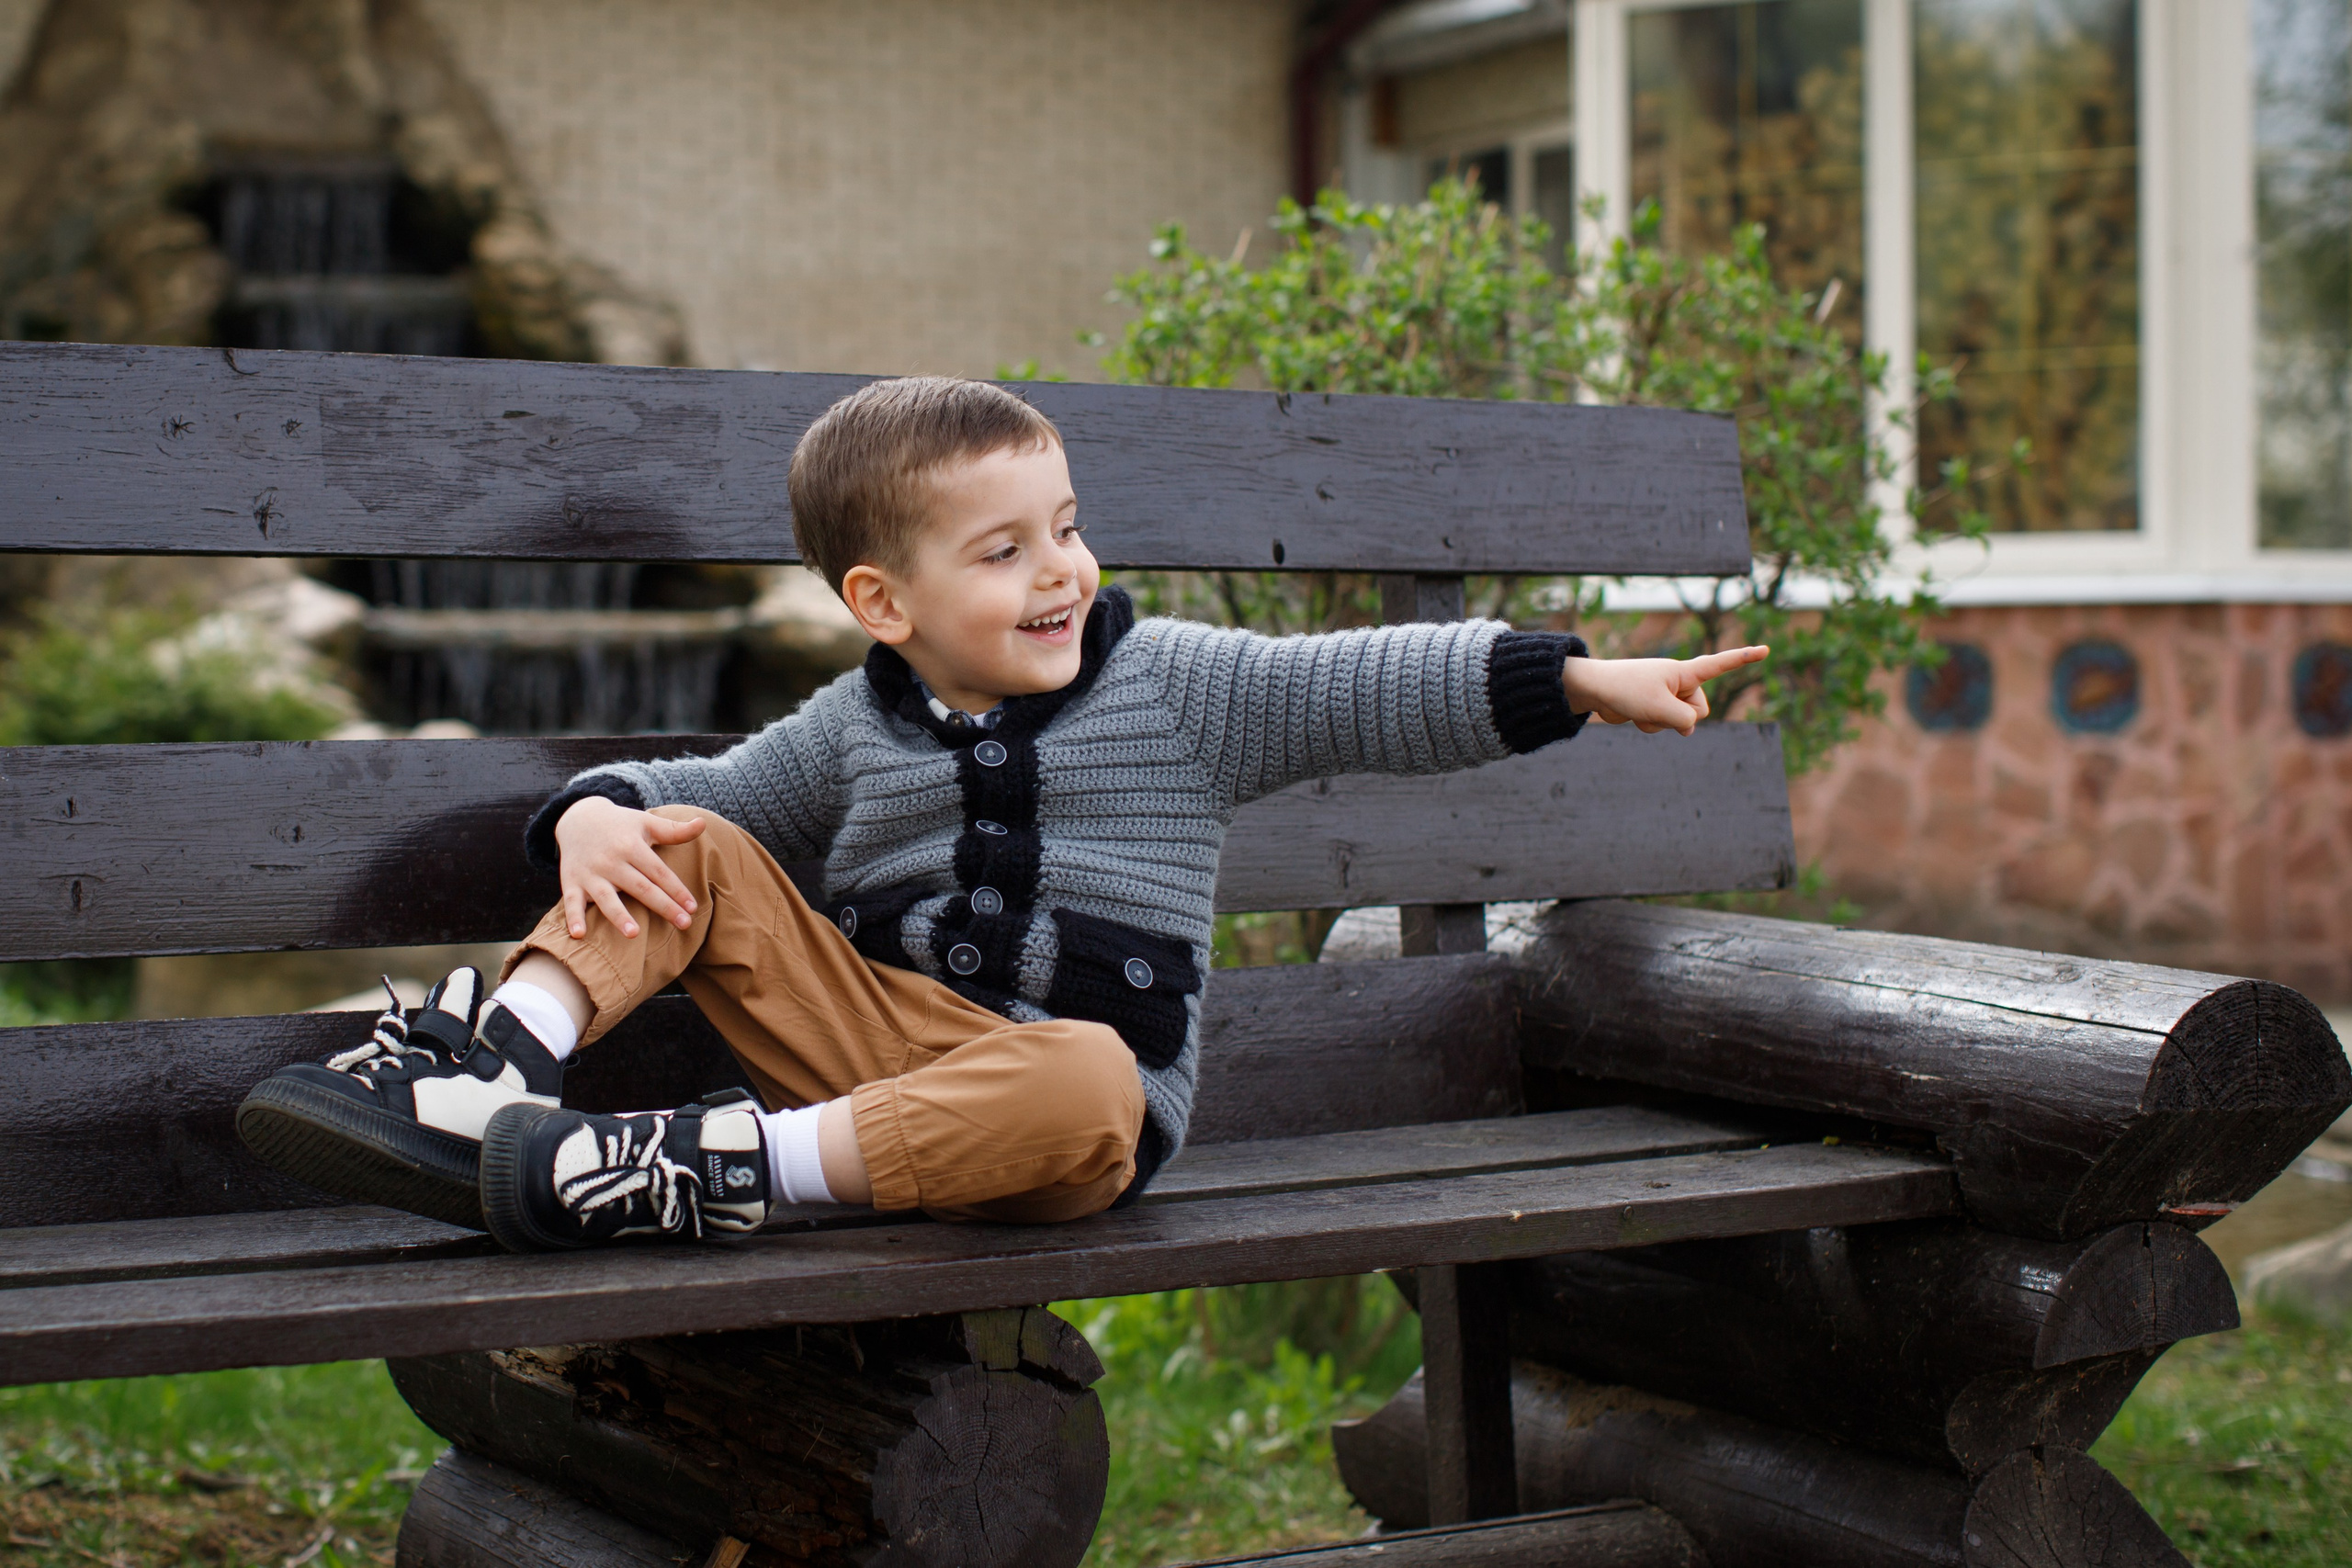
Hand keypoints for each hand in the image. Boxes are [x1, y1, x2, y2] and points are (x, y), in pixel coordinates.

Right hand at [554, 797, 705, 938]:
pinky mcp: (571, 882)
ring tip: (634, 934)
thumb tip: (703, 824)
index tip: (693, 907)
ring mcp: (590, 873)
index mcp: (631, 846)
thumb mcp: (646, 823)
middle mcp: (611, 861)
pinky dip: (573, 917)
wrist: (578, 818)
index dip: (676, 889)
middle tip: (684, 924)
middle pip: (640, 887)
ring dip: (619, 916)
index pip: (658, 872)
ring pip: (607, 898)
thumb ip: (674, 830)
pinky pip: (571, 902)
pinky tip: (579, 935)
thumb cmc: (621, 825)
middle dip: (663, 906)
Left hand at [1560, 645, 1769, 735]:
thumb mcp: (1660, 709)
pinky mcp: (1654, 707)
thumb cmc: (1626, 691)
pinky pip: (1662, 724)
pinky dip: (1648, 724)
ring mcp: (1666, 695)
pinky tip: (1632, 712)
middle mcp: (1679, 681)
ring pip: (1680, 722)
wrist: (1594, 691)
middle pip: (1699, 711)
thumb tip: (1688, 728)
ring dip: (1659, 722)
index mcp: (1684, 672)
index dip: (1743, 658)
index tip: (1766, 649)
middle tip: (1656, 706)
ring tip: (1640, 707)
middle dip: (1680, 717)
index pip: (1719, 664)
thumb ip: (1684, 720)